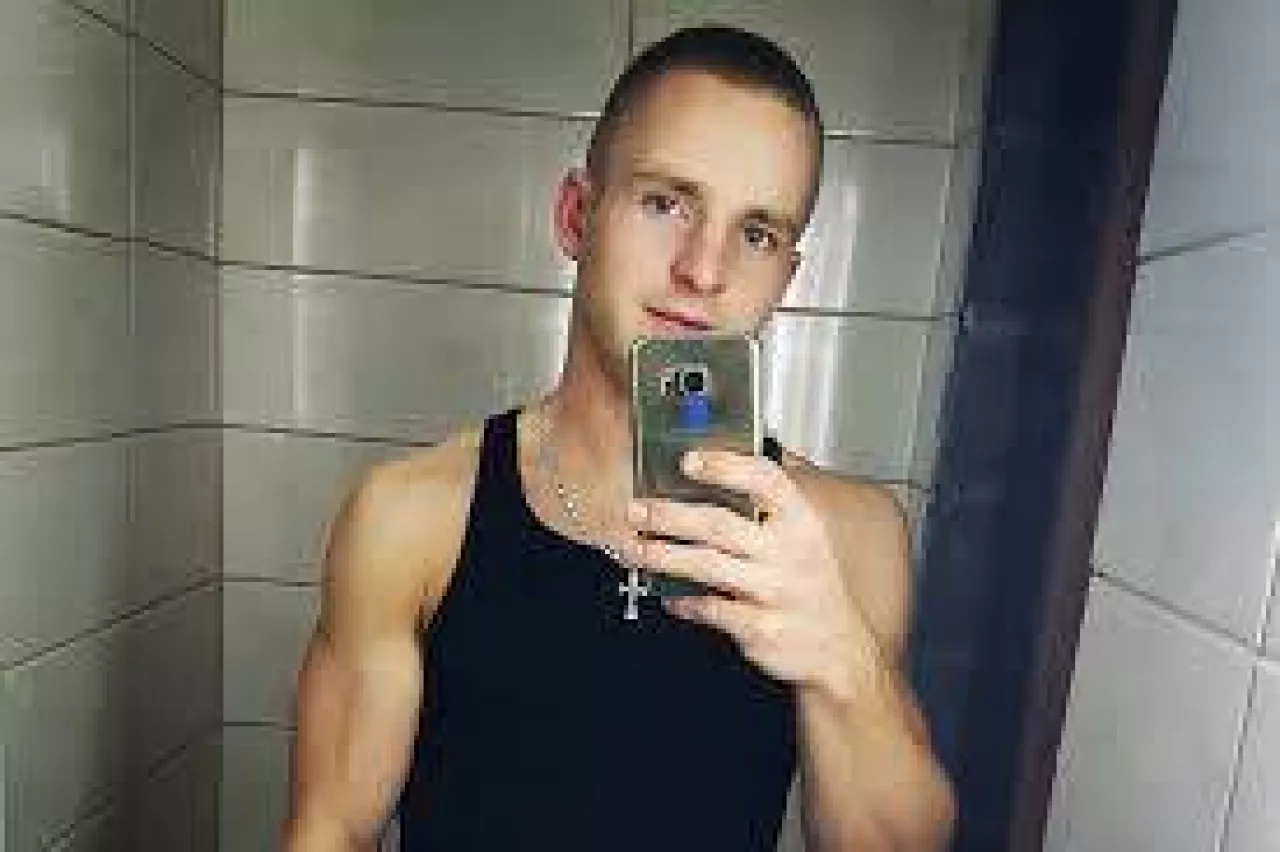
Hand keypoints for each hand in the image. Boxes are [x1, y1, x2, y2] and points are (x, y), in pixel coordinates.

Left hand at [625, 450, 877, 691]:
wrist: (837, 649)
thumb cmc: (809, 585)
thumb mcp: (805, 538)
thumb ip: (767, 508)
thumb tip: (715, 470)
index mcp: (801, 522)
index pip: (765, 481)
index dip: (725, 466)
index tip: (689, 460)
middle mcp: (789, 553)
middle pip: (720, 524)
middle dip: (670, 515)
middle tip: (636, 510)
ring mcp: (775, 592)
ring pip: (708, 565)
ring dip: (663, 555)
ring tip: (634, 549)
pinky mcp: (761, 628)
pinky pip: (710, 609)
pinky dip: (683, 601)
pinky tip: (667, 595)